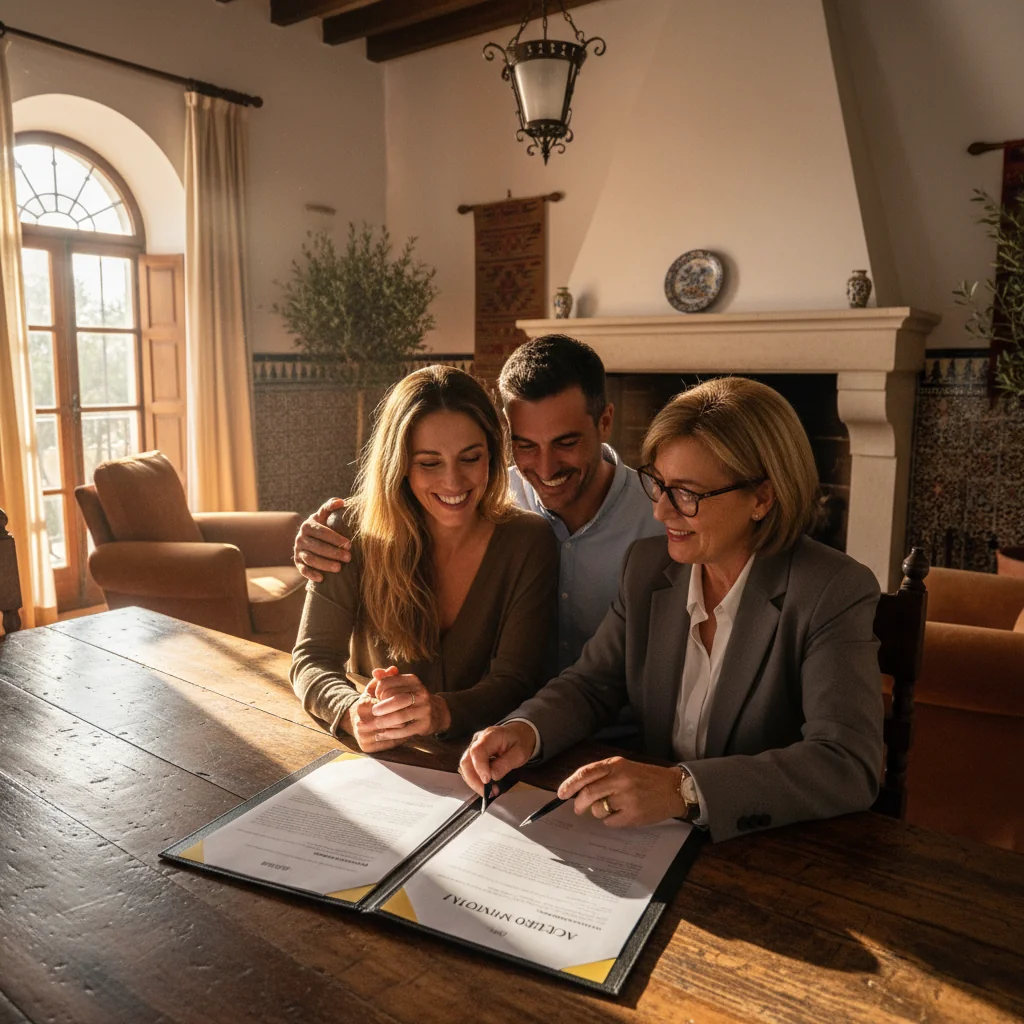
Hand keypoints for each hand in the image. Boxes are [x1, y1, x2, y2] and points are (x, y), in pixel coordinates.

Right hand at [293, 497, 350, 581]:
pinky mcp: (297, 562)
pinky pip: (302, 569)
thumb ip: (330, 507)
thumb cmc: (322, 525)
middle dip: (333, 552)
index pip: (322, 532)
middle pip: (317, 546)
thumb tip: (341, 502)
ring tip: (338, 568)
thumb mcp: (324, 515)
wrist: (309, 538)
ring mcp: (298, 551)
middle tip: (348, 557)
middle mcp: (300, 538)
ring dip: (324, 564)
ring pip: (310, 559)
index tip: (349, 544)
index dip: (335, 538)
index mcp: (308, 525)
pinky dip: (311, 574)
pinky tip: (322, 579)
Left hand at [342, 669, 448, 751]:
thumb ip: (387, 678)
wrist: (436, 712)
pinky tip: (382, 735)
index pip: (388, 683)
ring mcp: (424, 709)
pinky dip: (390, 734)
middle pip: (394, 699)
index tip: (377, 698)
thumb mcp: (402, 685)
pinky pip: (404, 731)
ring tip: (375, 725)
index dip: (378, 691)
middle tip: (374, 712)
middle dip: (380, 708)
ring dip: (383, 722)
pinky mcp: (425, 724)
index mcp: (413, 681)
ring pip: (399, 717)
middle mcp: (421, 693)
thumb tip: (375, 672)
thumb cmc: (412, 697)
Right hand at [459, 722, 536, 798]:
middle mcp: (478, 740)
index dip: (480, 767)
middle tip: (488, 792)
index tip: (487, 781)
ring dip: (474, 782)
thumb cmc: (520, 742)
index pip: (477, 751)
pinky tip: (485, 786)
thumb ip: (505, 764)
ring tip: (489, 791)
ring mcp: (474, 747)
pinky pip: (469, 769)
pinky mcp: (473, 755)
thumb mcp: (519, 753)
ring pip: (465, 767)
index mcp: (491, 735)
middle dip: (475, 780)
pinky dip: (475, 780)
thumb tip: (492, 777)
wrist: (519, 734)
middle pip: (466, 761)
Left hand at [557, 756, 686, 828]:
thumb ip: (603, 775)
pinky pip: (610, 822)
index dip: (570, 784)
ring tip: (612, 807)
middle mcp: (621, 780)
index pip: (586, 773)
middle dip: (578, 803)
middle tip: (577, 808)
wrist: (674, 788)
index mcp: (616, 765)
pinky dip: (611, 820)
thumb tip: (578, 790)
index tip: (561, 793)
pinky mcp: (633, 815)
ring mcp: (627, 798)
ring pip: (598, 810)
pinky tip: (623, 814)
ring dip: (599, 811)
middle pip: (588, 793)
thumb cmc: (646, 778)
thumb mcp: (625, 767)